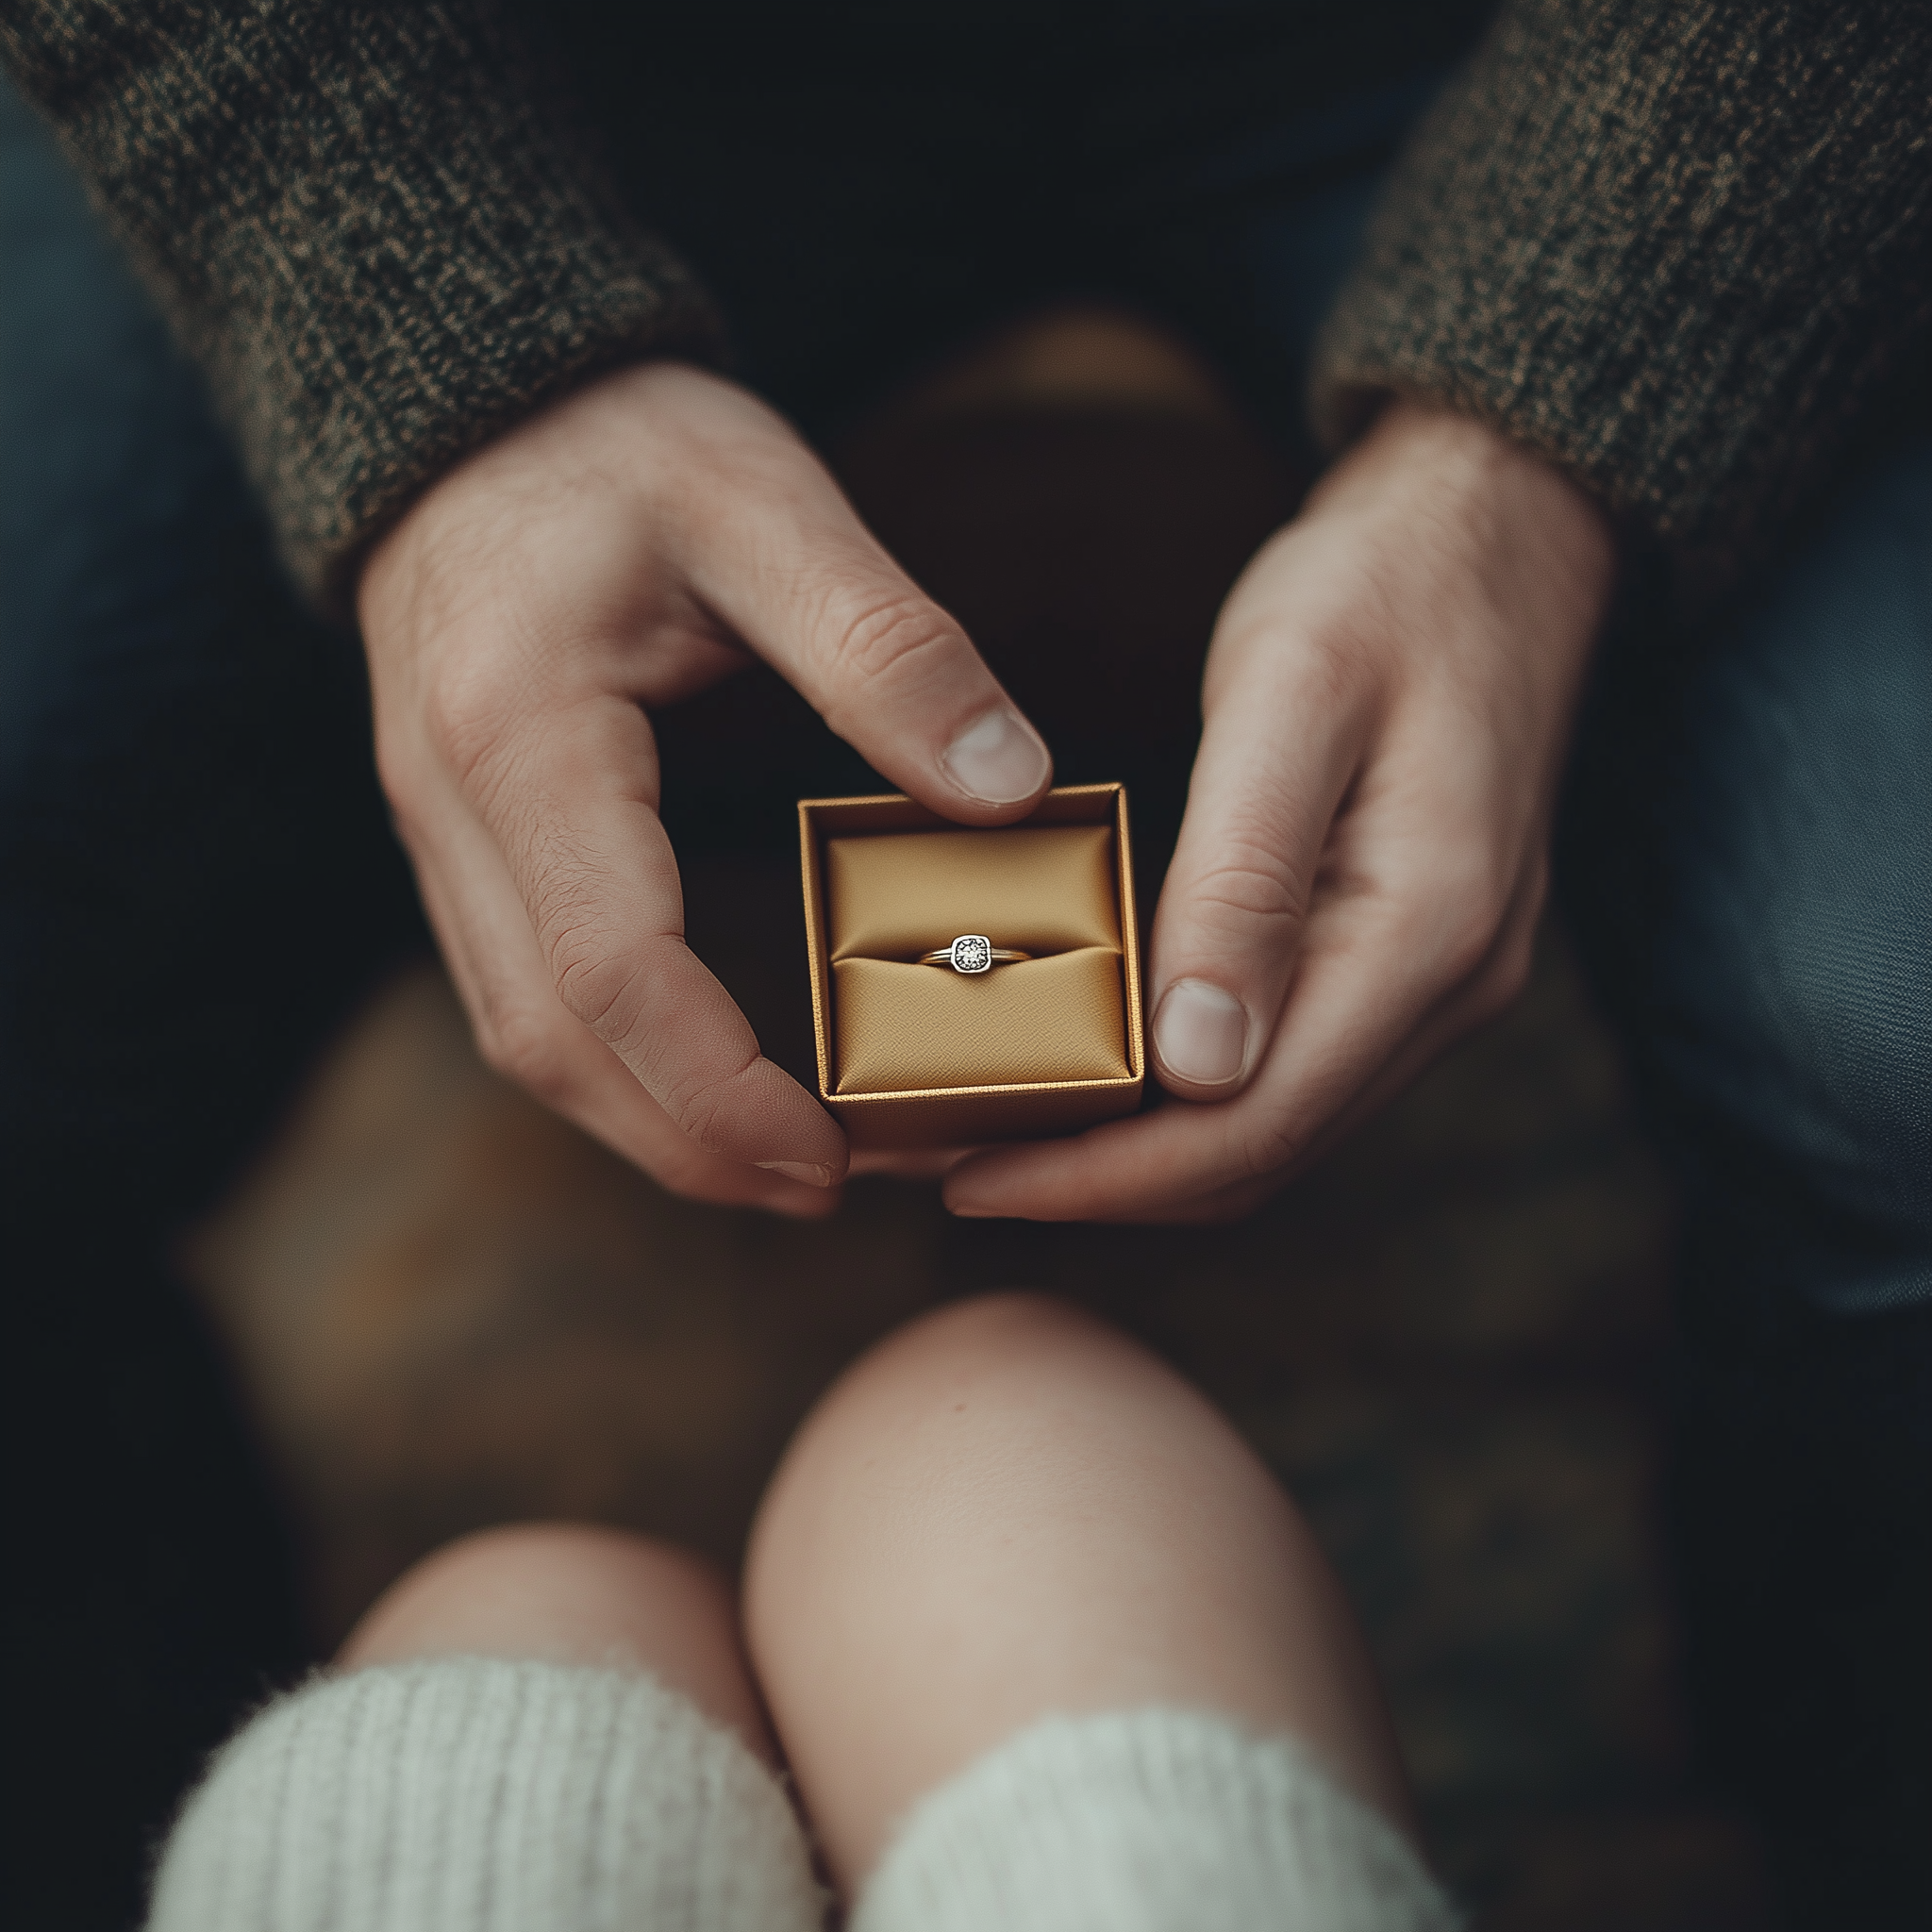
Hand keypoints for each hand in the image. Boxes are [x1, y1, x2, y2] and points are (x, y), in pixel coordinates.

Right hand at [359, 363, 1049, 1214]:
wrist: (474, 421)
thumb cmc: (622, 447)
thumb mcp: (769, 510)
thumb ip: (888, 647)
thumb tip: (1013, 787)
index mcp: (523, 731)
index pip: (609, 964)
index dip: (718, 1086)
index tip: (830, 1157)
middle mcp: (455, 806)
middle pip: (550, 1040)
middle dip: (686, 1143)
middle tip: (827, 1190)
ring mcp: (445, 833)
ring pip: (526, 1036)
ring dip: (648, 1123)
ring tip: (784, 1167)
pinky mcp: (469, 844)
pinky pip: (526, 992)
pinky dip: (615, 1066)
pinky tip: (705, 1085)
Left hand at [944, 401, 1613, 1221]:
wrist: (1503, 527)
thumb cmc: (1388, 585)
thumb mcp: (1293, 698)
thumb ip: (1244, 879)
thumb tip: (1194, 1066)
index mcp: (1426, 933)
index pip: (1250, 1125)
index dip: (1101, 1177)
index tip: (970, 1179)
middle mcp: (1448, 988)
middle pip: (1256, 1153)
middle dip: (1095, 1181)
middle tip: (943, 1164)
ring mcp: (1434, 982)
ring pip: (1269, 1126)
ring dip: (1130, 1151)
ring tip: (990, 1131)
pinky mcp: (1403, 958)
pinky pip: (1284, 1068)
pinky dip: (1178, 1093)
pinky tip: (1091, 1066)